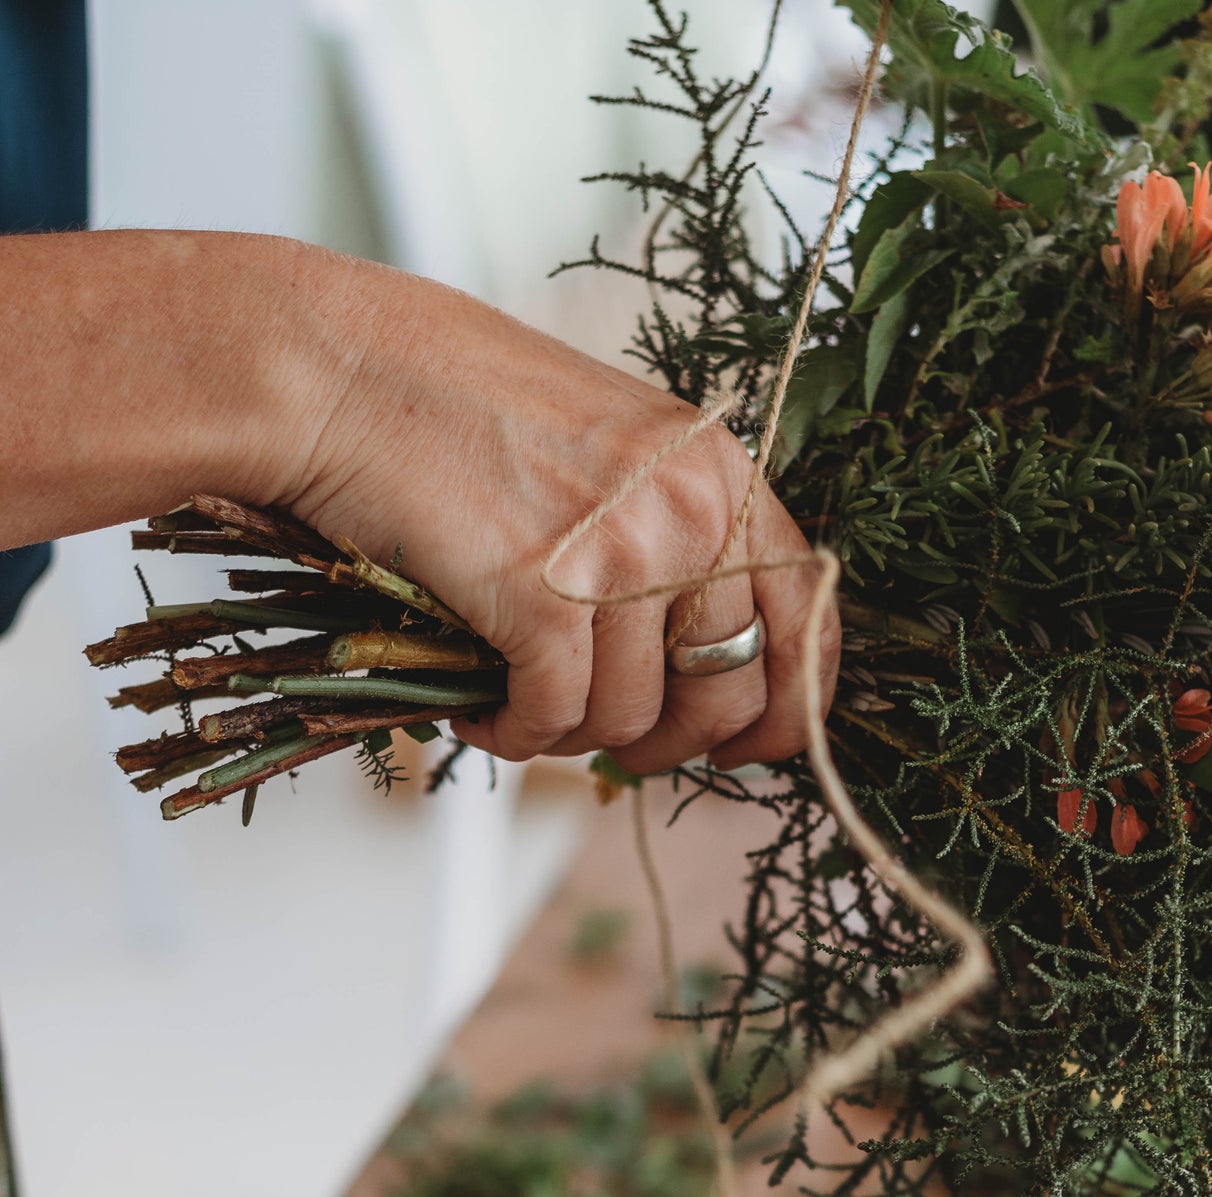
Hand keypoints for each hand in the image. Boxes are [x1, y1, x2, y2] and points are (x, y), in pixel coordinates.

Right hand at [284, 266, 838, 772]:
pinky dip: (511, 733)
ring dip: (567, 734)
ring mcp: (622, 556)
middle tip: (604, 740)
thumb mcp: (612, 454)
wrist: (340, 371)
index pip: (807, 621)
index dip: (784, 708)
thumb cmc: (458, 410)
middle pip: (727, 693)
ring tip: (513, 699)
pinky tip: (477, 710)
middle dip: (665, 742)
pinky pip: (554, 719)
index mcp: (721, 474)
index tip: (742, 746)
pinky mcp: (543, 599)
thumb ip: (672, 540)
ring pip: (630, 719)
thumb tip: (697, 663)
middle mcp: (690, 512)